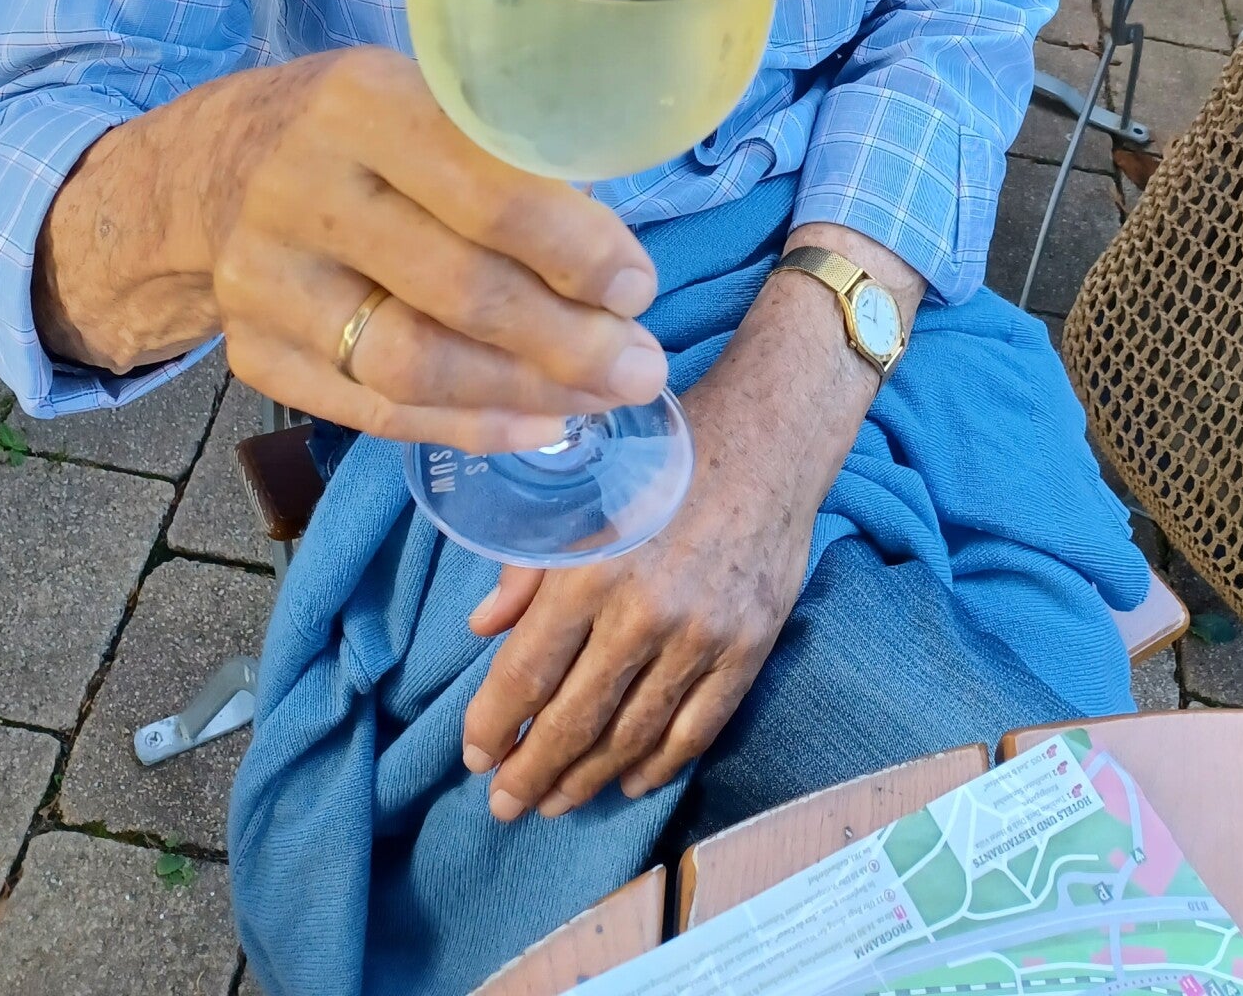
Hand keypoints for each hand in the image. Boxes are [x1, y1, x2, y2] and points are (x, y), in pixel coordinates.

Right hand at [35, 48, 666, 454]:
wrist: (204, 172)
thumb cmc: (355, 128)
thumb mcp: (419, 90)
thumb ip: (503, 151)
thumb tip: (616, 258)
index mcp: (361, 102)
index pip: (488, 192)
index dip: (577, 252)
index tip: (638, 287)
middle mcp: (302, 189)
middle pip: (457, 292)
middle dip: (569, 343)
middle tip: (642, 366)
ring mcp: (266, 281)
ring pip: (412, 366)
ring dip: (525, 396)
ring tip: (600, 399)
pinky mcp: (252, 355)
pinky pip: (372, 411)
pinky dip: (465, 425)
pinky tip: (531, 423)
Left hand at [459, 357, 818, 818]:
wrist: (767, 438)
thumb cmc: (662, 458)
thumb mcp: (579, 492)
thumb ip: (528, 565)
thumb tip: (481, 629)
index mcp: (590, 570)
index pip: (527, 673)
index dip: (495, 724)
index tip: (475, 757)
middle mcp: (643, 613)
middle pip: (575, 720)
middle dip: (531, 771)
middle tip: (506, 804)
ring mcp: (701, 637)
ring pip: (632, 737)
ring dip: (587, 779)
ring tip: (556, 801)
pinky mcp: (748, 649)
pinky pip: (697, 730)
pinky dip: (659, 766)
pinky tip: (628, 781)